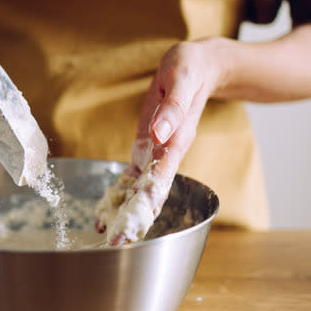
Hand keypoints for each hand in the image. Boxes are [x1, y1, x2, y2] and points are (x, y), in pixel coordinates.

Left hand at [95, 40, 223, 244]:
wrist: (202, 66)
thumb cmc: (192, 68)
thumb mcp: (183, 78)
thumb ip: (173, 108)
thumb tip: (159, 134)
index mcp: (177, 138)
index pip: (162, 177)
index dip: (147, 202)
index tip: (134, 225)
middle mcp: (168, 151)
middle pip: (152, 191)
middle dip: (135, 217)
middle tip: (116, 244)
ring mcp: (159, 149)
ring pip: (143, 186)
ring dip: (127, 209)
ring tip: (108, 234)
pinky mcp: (150, 143)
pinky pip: (137, 172)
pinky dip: (124, 189)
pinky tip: (111, 206)